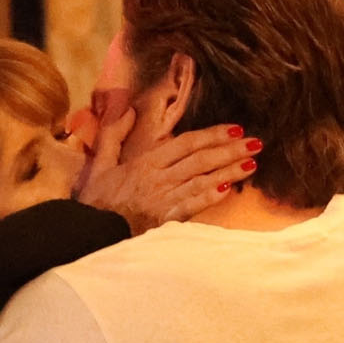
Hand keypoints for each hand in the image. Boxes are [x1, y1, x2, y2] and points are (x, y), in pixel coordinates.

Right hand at [74, 111, 260, 231]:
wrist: (87, 232)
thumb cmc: (95, 202)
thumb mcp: (99, 164)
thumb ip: (113, 135)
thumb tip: (127, 109)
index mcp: (145, 162)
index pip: (186, 143)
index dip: (212, 135)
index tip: (235, 129)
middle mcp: (158, 177)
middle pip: (200, 159)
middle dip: (230, 150)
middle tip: (256, 143)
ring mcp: (163, 198)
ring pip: (202, 180)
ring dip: (229, 171)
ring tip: (252, 163)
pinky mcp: (165, 220)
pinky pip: (192, 205)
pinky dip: (211, 196)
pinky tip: (229, 189)